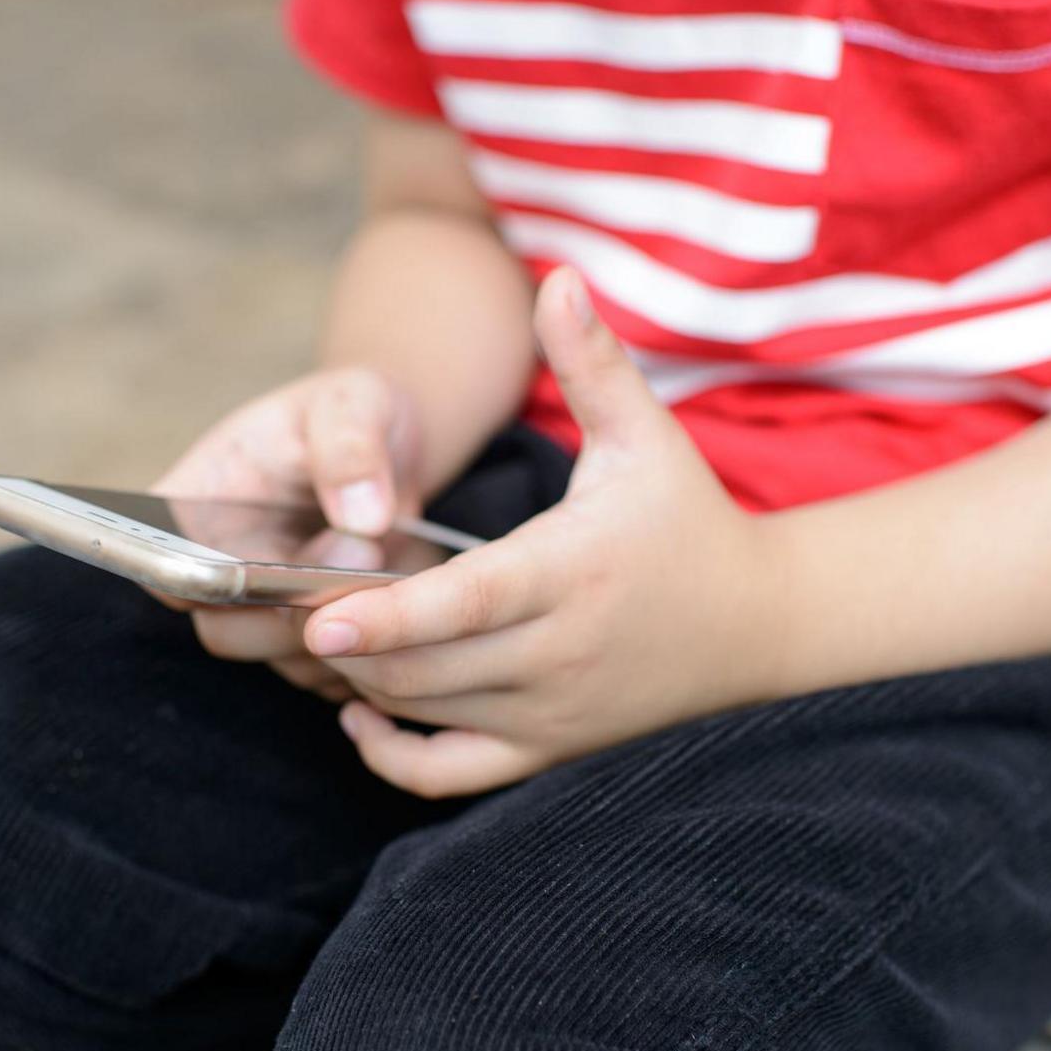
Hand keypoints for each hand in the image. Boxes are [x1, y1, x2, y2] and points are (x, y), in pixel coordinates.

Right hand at [151, 367, 422, 701]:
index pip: (160, 562)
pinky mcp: (313, 639)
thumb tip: (362, 519)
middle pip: (223, 628)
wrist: (389, 446)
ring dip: (340, 636)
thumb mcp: (352, 404)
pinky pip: (332, 672)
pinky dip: (371, 655)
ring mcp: (262, 611)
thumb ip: (350, 447)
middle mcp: (217, 569)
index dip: (196, 581)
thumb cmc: (350, 413)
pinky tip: (404, 611)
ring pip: (282, 659)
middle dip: (291, 611)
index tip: (254, 569)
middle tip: (358, 557)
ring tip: (386, 572)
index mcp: (194, 503)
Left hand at [305, 268, 784, 796]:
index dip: (389, 619)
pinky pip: (454, 774)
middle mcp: (562, 652)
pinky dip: (395, 758)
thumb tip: (559, 276)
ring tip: (320, 635)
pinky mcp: (552, 750)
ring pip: (430, 712)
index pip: (466, 605)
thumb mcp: (645, 435)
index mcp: (574, 571)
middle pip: (428, 666)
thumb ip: (592, 361)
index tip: (318, 619)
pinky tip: (360, 714)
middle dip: (351, 646)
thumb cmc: (688, 519)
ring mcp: (556, 712)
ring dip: (364, 682)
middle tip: (288, 606)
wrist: (761, 625)